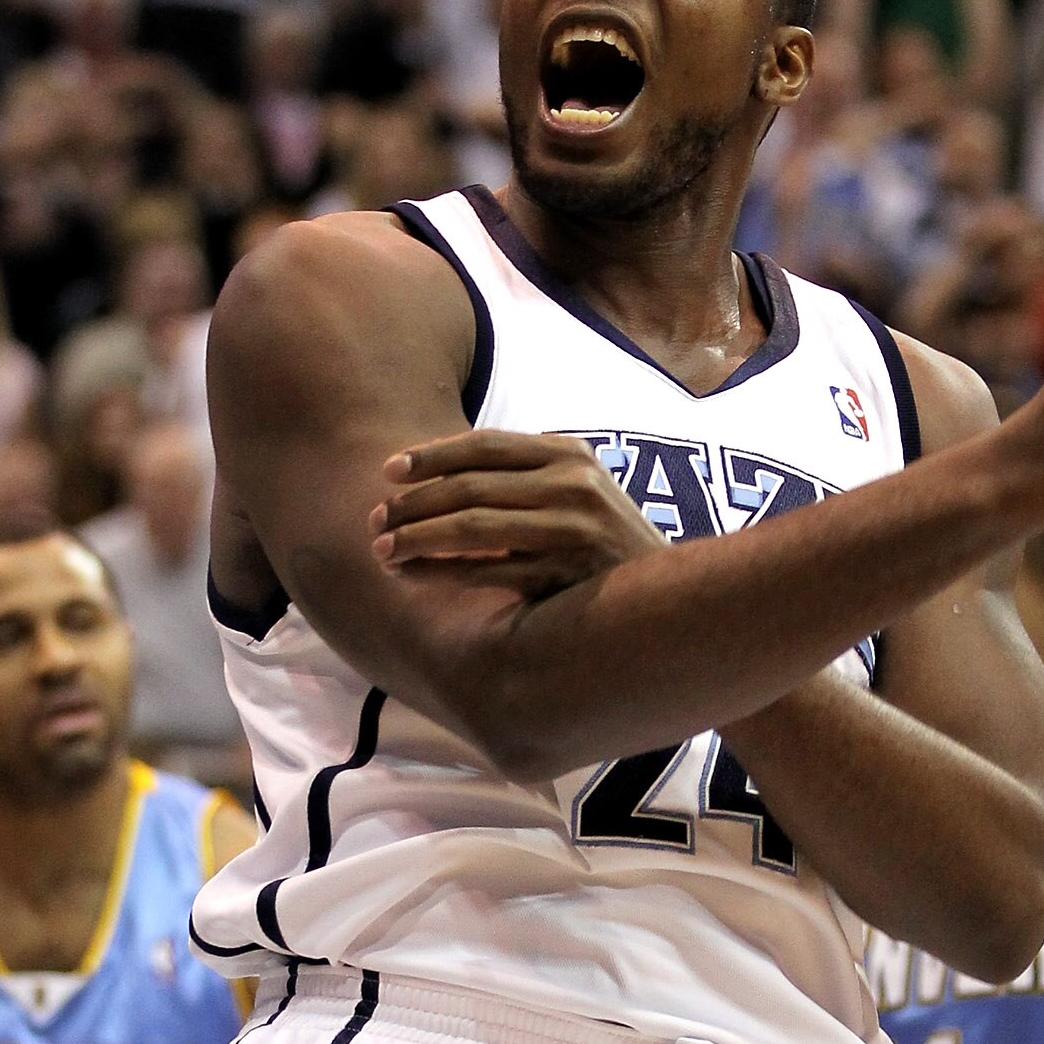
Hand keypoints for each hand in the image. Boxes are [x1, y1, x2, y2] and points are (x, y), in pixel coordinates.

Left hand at [371, 431, 665, 593]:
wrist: (669, 598)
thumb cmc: (604, 545)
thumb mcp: (576, 492)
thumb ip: (522, 478)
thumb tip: (433, 478)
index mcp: (569, 454)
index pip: (484, 445)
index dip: (430, 456)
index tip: (388, 472)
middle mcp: (573, 485)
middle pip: (470, 486)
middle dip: (412, 504)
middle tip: (374, 520)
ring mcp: (571, 530)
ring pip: (472, 528)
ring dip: (416, 539)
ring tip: (382, 551)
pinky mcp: (565, 576)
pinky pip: (486, 572)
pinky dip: (441, 572)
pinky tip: (411, 575)